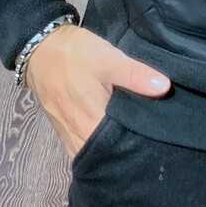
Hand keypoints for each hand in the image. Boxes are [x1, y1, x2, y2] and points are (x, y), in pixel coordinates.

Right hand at [24, 23, 170, 158]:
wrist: (41, 50)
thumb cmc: (76, 55)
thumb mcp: (109, 59)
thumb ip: (136, 75)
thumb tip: (165, 88)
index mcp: (92, 124)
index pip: (120, 149)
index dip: (140, 148)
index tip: (159, 142)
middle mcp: (79, 137)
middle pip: (107, 156)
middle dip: (127, 152)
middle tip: (153, 143)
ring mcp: (69, 136)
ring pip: (94, 155)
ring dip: (111, 152)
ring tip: (134, 144)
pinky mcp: (64, 131)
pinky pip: (82, 149)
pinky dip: (97, 149)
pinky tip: (112, 140)